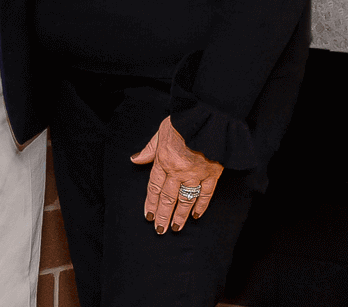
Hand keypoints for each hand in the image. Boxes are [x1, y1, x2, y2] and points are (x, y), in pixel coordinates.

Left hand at [130, 115, 222, 233]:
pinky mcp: (212, 173)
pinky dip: (201, 206)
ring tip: (175, 228)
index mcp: (164, 160)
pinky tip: (196, 215)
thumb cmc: (184, 120)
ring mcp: (196, 173)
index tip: (149, 216)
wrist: (209, 116)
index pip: (155, 187)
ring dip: (180, 216)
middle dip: (163, 215)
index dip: (151, 203)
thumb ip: (150, 148)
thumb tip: (135, 159)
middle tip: (160, 230)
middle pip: (168, 198)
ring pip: (185, 200)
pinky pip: (206, 194)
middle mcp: (178, 170)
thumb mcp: (161, 131)